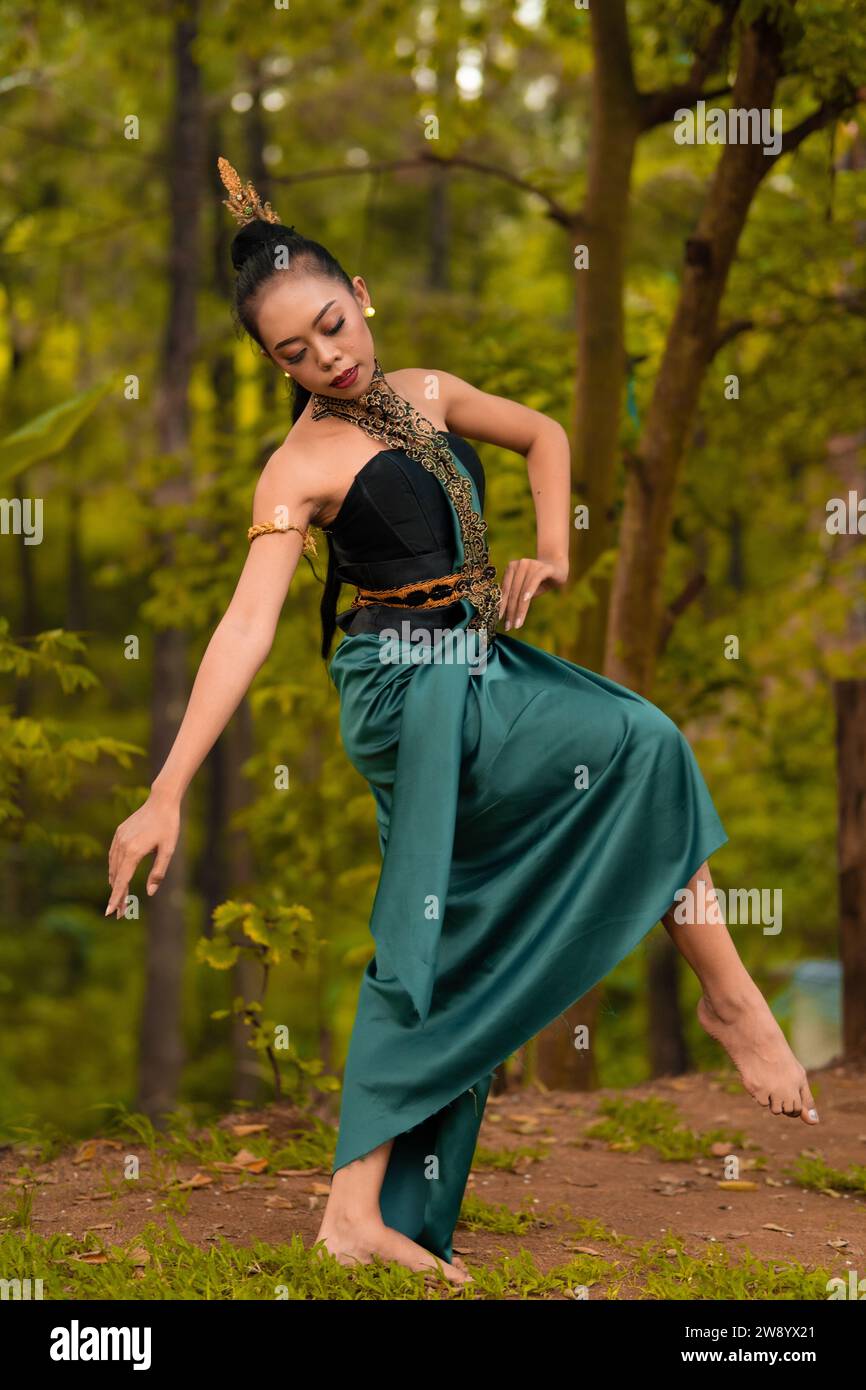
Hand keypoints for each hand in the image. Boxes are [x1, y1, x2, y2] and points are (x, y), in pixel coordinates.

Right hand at [105, 789, 179, 919]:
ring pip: (113, 867)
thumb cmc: (168, 826)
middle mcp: (122, 846)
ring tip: (120, 898)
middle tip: (119, 912)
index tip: (110, 912)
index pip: (122, 881)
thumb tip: (149, 892)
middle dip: (117, 895)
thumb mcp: (168, 850)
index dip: (116, 898)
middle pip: (116, 877)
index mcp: (133, 851)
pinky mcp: (119, 833)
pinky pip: (113, 856)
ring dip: (115, 883)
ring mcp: (118, 839)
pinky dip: (114, 869)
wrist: (161, 801)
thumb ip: (159, 872)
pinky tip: (117, 876)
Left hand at [498, 556, 567, 629]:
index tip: (499, 621)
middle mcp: (519, 564)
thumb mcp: (526, 590)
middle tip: (509, 627)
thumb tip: (504, 616)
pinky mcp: (544, 568)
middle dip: (510, 611)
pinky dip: (529, 590)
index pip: (505, 590)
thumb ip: (516, 598)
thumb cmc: (539, 581)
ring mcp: (531, 564)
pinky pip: (535, 580)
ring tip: (517, 623)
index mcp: (511, 569)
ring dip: (519, 608)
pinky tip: (526, 600)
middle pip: (513, 592)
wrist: (558, 568)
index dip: (502, 606)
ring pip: (522, 589)